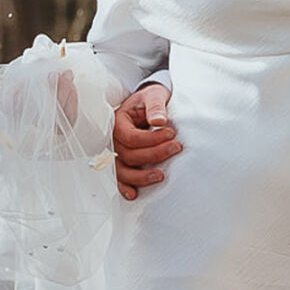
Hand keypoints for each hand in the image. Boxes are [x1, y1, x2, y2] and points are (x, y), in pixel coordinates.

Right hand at [112, 83, 178, 200]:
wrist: (147, 103)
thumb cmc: (149, 99)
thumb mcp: (153, 95)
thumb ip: (156, 106)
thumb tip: (159, 121)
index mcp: (118, 122)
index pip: (130, 137)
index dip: (151, 139)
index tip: (171, 133)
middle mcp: (113, 139)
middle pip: (128, 155)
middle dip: (154, 154)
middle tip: (176, 148)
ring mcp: (116, 152)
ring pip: (122, 170)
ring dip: (140, 176)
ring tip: (160, 176)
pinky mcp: (122, 161)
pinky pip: (119, 177)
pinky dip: (124, 187)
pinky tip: (133, 194)